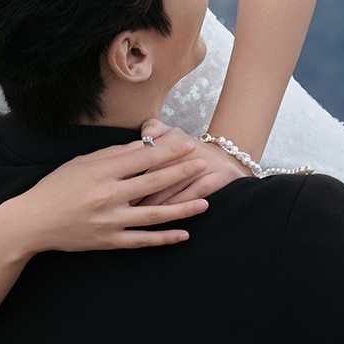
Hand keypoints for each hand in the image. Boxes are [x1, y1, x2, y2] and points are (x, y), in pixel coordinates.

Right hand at [2, 127, 231, 255]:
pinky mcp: (109, 241)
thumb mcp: (80, 163)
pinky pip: (142, 241)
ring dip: (182, 208)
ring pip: (154, 214)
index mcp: (101, 172)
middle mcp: (107, 195)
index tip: (188, 144)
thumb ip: (112, 156)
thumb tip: (141, 146)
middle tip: (204, 165)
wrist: (33, 222)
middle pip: (153, 182)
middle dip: (181, 173)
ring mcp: (110, 221)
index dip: (168, 151)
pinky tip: (184, 234)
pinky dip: (164, 238)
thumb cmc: (56, 188)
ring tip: (205, 203)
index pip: (142, 158)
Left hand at [130, 122, 251, 205]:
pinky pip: (193, 194)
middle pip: (157, 172)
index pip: (146, 155)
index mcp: (173, 135)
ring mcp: (205, 162)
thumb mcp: (171, 133)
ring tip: (136, 214)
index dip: (128, 173)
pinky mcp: (219, 176)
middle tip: (120, 205)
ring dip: (155, 201)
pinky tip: (166, 215)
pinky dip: (179, 205)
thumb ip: (153, 129)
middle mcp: (189, 147)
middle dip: (137, 190)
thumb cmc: (190, 150)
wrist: (230, 158)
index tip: (112, 187)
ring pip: (174, 185)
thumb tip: (141, 135)